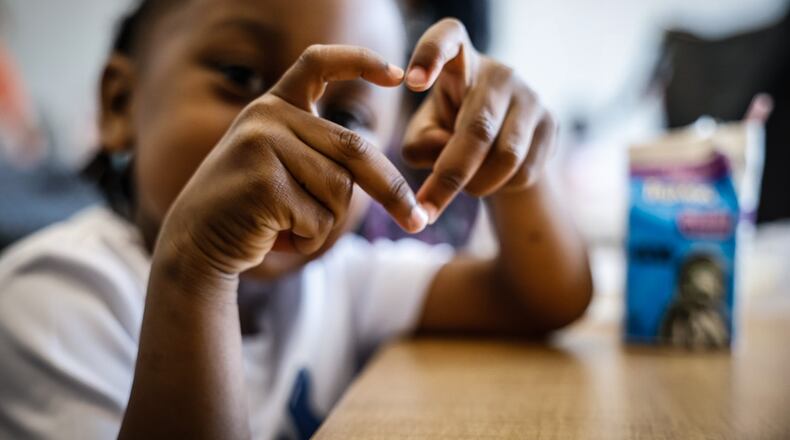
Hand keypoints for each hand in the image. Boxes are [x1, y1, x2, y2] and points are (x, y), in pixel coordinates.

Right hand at [156, 45, 427, 277]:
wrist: (196, 244)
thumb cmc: (251, 210)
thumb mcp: (283, 168)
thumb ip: (320, 153)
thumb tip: (383, 168)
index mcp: (274, 105)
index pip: (318, 63)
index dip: (359, 61)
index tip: (397, 74)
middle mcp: (268, 116)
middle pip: (354, 148)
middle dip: (391, 190)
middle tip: (417, 221)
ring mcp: (262, 144)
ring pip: (340, 189)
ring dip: (326, 222)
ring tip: (289, 226)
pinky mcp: (263, 181)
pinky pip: (319, 218)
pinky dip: (310, 240)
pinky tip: (277, 237)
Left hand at [402, 19, 557, 222]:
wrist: (497, 143)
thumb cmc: (448, 131)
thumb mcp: (422, 137)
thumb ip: (421, 145)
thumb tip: (445, 154)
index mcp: (459, 61)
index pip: (448, 36)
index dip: (431, 54)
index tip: (412, 82)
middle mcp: (499, 73)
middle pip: (477, 128)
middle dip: (450, 176)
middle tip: (427, 210)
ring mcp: (530, 97)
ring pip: (505, 157)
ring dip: (478, 185)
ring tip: (465, 187)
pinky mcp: (551, 124)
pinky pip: (525, 171)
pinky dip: (501, 188)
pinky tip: (490, 180)